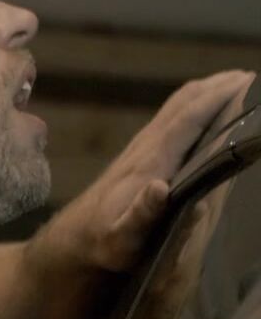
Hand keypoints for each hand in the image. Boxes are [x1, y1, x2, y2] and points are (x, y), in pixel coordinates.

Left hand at [36, 70, 253, 273]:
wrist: (75, 237)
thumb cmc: (105, 242)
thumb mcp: (122, 237)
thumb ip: (141, 215)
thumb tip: (159, 187)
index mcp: (148, 164)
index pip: (185, 121)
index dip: (215, 99)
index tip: (245, 82)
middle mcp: (145, 148)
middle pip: (182, 105)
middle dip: (217, 87)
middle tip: (251, 76)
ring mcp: (142, 147)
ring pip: (176, 107)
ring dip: (207, 91)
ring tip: (238, 82)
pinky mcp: (141, 153)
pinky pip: (172, 118)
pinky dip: (195, 104)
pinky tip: (208, 107)